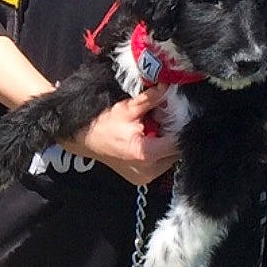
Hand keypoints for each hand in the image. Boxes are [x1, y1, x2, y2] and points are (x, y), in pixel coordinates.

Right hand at [64, 86, 178, 185]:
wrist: (85, 141)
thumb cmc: (102, 127)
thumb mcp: (127, 109)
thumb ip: (150, 99)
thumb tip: (166, 87)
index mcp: (145, 154)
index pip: (177, 143)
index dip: (181, 128)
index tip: (179, 116)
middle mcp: (148, 170)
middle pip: (175, 152)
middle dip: (173, 135)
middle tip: (164, 121)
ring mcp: (145, 177)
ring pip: (169, 159)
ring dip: (166, 145)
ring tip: (155, 131)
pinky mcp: (142, 179)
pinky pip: (160, 165)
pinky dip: (158, 153)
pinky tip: (149, 141)